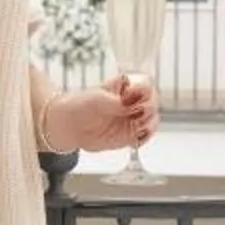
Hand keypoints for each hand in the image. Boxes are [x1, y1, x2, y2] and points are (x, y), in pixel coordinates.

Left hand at [44, 75, 159, 154]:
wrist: (71, 125)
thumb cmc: (82, 105)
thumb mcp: (97, 99)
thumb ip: (114, 102)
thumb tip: (127, 105)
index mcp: (126, 87)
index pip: (145, 84)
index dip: (142, 90)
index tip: (129, 95)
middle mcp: (133, 102)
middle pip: (153, 102)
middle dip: (148, 108)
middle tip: (135, 113)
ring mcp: (133, 118)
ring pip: (152, 120)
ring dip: (149, 124)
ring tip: (137, 127)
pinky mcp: (131, 134)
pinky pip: (145, 136)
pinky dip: (144, 138)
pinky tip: (135, 140)